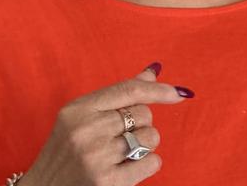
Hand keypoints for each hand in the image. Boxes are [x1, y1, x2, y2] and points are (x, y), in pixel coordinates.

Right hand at [20, 64, 191, 185]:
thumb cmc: (66, 151)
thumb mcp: (80, 118)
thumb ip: (117, 96)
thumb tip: (153, 72)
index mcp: (77, 110)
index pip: (130, 90)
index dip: (159, 90)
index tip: (179, 93)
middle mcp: (85, 130)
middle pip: (144, 114)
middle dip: (139, 125)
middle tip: (116, 138)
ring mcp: (96, 157)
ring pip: (151, 137)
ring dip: (144, 146)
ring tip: (119, 155)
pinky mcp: (107, 181)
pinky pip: (152, 162)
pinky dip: (147, 165)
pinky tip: (126, 169)